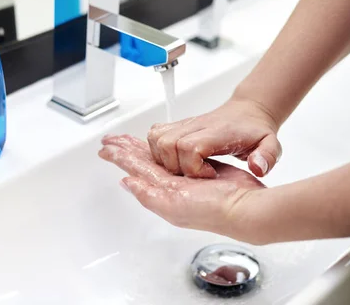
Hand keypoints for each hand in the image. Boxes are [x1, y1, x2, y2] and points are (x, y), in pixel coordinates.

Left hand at [99, 134, 264, 240]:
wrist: (244, 206)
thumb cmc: (212, 211)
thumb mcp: (173, 207)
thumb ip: (147, 195)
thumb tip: (125, 181)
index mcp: (160, 191)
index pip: (134, 168)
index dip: (119, 156)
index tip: (106, 148)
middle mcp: (170, 184)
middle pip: (142, 160)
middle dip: (126, 149)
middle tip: (109, 140)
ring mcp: (184, 176)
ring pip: (156, 155)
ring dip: (139, 147)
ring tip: (124, 140)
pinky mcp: (199, 167)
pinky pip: (176, 153)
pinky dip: (165, 148)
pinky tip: (157, 146)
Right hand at [147, 97, 281, 177]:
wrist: (248, 113)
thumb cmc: (256, 131)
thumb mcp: (271, 145)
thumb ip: (267, 156)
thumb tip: (257, 167)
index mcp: (217, 132)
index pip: (190, 147)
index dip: (193, 167)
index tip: (209, 174)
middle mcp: (197, 125)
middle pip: (167, 144)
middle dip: (174, 166)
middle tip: (192, 174)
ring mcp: (185, 124)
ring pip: (156, 139)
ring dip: (162, 159)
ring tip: (182, 169)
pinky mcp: (178, 126)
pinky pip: (154, 134)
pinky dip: (155, 150)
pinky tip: (171, 161)